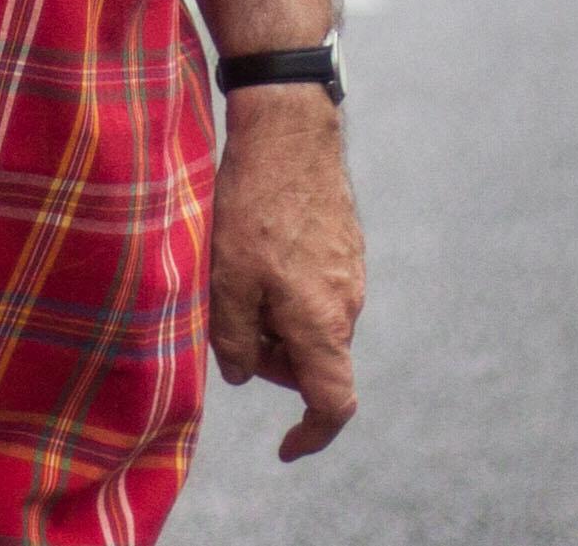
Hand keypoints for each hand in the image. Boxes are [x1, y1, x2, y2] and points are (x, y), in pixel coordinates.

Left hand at [206, 91, 364, 461]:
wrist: (289, 130)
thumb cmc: (254, 208)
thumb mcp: (227, 282)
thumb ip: (235, 341)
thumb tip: (242, 374)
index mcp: (323, 324)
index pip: (334, 404)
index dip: (312, 436)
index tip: (285, 448)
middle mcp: (348, 304)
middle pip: (314, 363)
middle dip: (271, 361)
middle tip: (226, 323)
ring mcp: (351, 272)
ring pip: (312, 324)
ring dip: (274, 320)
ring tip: (234, 275)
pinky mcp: (345, 245)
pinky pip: (316, 289)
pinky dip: (285, 290)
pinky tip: (254, 250)